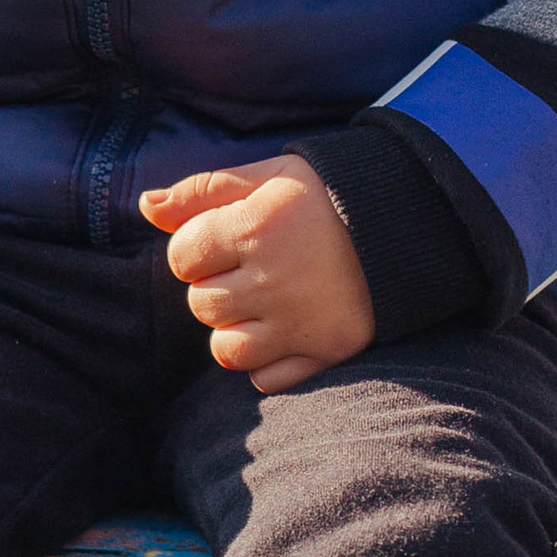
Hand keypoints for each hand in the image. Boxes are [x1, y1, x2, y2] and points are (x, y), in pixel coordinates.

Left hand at [141, 153, 374, 393]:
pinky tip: (284, 332)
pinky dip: (266, 361)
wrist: (410, 223)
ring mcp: (300, 321)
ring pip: (225, 349)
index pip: (182, 256)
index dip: (197, 249)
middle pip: (201, 305)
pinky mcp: (326, 351)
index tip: (227, 240)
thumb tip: (146, 206)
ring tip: (263, 305)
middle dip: (216, 288)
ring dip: (234, 330)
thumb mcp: (269, 177)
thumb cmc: (328, 197)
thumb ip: (204, 190)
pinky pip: (264, 379)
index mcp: (257, 227)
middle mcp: (274, 278)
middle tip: (252, 270)